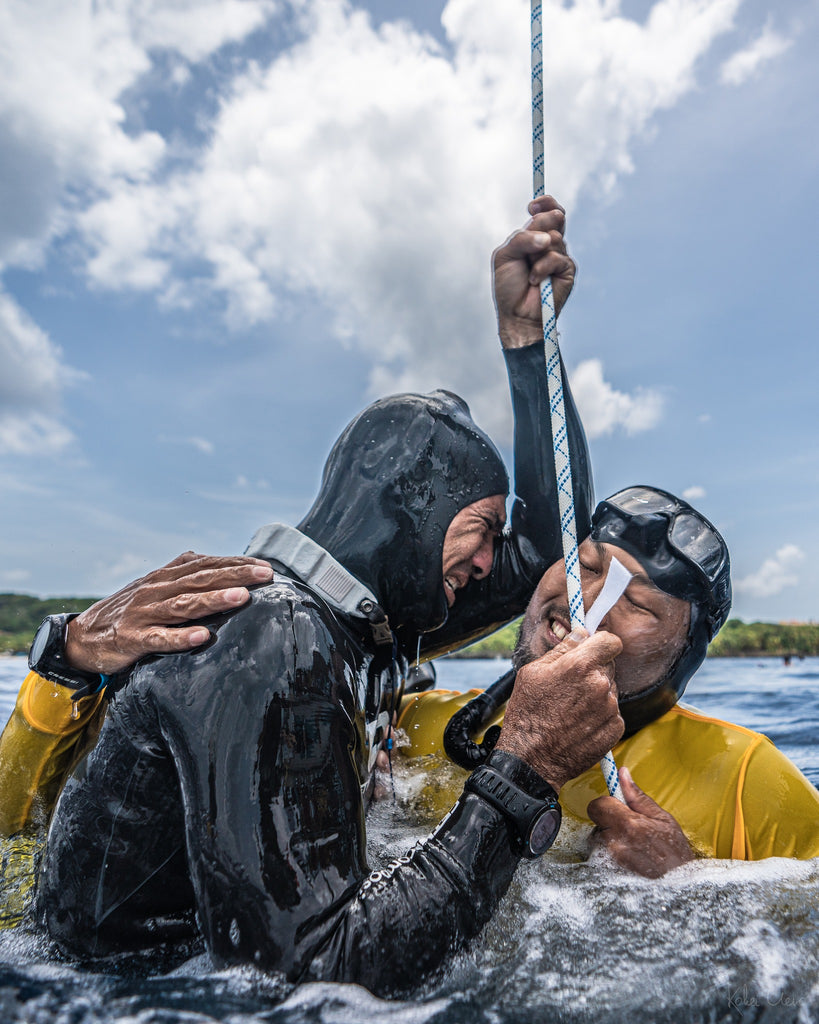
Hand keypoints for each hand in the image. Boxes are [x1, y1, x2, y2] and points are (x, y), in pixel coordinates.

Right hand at [64, 552, 273, 673]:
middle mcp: (156, 590)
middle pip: (200, 579)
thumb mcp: (156, 589)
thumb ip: (185, 578)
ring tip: (241, 597)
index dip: (235, 563)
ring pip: (184, 604)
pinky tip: (202, 638)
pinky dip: (181, 638)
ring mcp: (144, 613)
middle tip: (265, 575)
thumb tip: (224, 569)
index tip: (264, 566)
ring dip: (214, 599)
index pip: (205, 564)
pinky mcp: (132, 639)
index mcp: (165, 576)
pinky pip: (159, 638)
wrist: (82, 637)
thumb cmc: (130, 611)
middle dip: (235, 575)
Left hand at [492, 195, 575, 348]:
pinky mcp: (568, 270)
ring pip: (555, 237)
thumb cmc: (508, 287)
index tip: (533, 206)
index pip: (547, 211)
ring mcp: (560, 256)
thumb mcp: (505, 256)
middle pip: (555, 217)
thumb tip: (546, 238)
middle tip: (530, 242)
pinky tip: (535, 281)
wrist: (516, 314)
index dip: (545, 203)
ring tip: (529, 271)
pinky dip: (542, 268)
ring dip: (536, 253)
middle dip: (540, 224)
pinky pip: (556, 257)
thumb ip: (521, 239)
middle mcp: (549, 244)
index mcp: (534, 237)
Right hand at [495, 628, 623, 790]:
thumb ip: (562, 649)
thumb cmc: (527, 714)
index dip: (602, 643)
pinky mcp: (615, 729)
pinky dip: (600, 715)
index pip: (610, 641)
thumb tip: (581, 634)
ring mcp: (610, 709)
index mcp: (580, 666)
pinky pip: (613, 712)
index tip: (595, 649)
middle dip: (594, 670)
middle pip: (608, 665)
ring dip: (596, 694)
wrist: (532, 758)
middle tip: (570, 686)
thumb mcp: (533, 672)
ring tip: (571, 709)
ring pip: (609, 690)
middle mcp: (600, 685)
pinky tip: (579, 723)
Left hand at [588, 767, 694, 877]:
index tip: (618, 806)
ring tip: (634, 844)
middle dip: (610, 820)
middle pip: (597, 822)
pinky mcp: (610, 872)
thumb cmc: (675, 852)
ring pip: (600, 838)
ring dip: (612, 837)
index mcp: (629, 825)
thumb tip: (622, 773)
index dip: (606, 803)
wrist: (681, 888)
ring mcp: (612, 861)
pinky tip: (631, 857)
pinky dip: (612, 852)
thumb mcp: (663, 819)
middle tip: (631, 827)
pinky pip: (602, 854)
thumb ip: (638, 796)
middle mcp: (616, 843)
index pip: (597, 806)